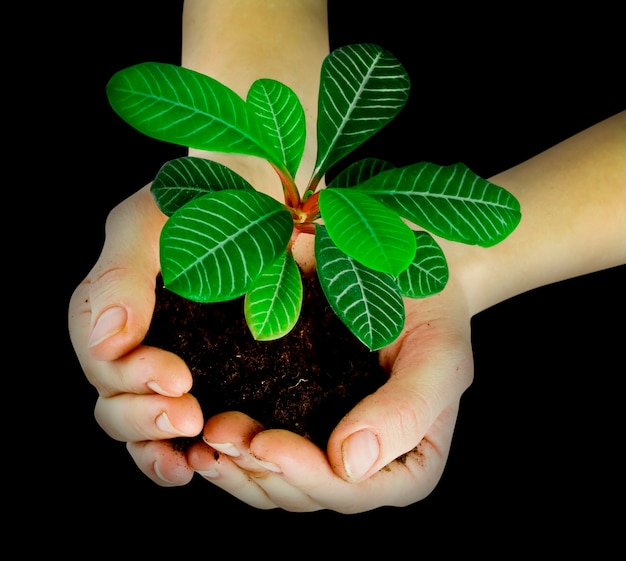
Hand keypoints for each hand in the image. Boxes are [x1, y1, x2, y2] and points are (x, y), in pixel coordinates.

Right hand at [68, 184, 204, 485]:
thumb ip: (122, 274)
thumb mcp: (154, 220)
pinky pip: (180, 429)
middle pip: (114, 402)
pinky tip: (200, 462)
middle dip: (145, 417)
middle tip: (190, 414)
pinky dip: (182, 453)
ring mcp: (169, 362)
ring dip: (157, 447)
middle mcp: (135, 342)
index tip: (177, 378)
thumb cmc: (207, 197)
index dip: (130, 378)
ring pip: (138, 426)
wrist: (263, 195)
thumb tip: (109, 340)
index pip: (102, 358)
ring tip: (193, 456)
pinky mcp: (211, 376)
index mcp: (112, 306)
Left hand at [187, 279, 473, 512]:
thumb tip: (351, 464)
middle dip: (259, 469)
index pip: (350, 489)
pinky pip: (263, 454)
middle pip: (306, 491)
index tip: (263, 442)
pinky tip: (202, 436)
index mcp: (407, 465)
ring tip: (205, 437)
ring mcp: (329, 447)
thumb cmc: (432, 314)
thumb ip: (407, 410)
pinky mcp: (301, 422)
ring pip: (276, 483)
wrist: (407, 278)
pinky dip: (232, 452)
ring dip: (237, 467)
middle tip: (218, 433)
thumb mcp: (437, 354)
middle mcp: (365, 467)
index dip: (304, 474)